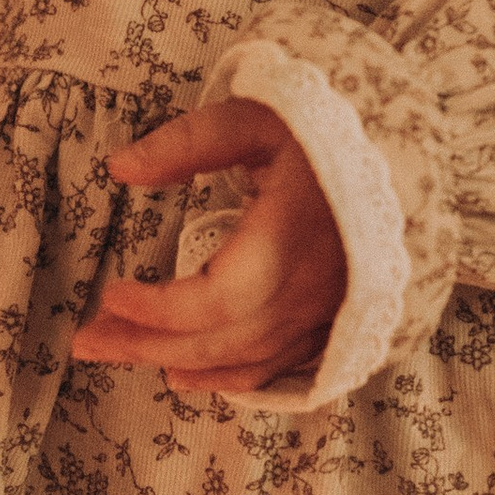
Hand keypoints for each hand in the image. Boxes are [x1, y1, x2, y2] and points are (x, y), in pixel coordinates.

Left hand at [72, 101, 346, 396]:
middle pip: (220, 342)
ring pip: (246, 362)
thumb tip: (121, 168)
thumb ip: (189, 143)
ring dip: (176, 364)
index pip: (214, 301)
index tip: (109, 292)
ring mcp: (328, 313)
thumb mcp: (260, 116)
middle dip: (147, 346)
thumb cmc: (331, 128)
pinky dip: (227, 377)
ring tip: (118, 354)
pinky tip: (184, 376)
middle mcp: (312, 289)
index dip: (156, 310)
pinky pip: (278, 367)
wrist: (408, 156)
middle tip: (86, 343)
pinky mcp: (337, 322)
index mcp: (290, 239)